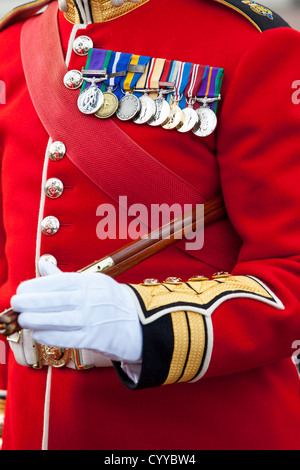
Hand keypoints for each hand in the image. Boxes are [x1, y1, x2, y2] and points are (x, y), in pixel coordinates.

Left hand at [11, 261, 142, 361]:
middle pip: (54, 300)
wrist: (137, 324)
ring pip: (57, 319)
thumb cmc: (110, 303)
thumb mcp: (92, 283)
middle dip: (30, 302)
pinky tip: (38, 333)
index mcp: (89, 283)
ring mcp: (91, 319)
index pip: (58, 282)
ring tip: (23, 319)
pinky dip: (49, 336)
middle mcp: (90, 299)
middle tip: (15, 303)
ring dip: (35, 320)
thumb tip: (42, 265)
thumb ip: (65, 278)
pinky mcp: (92, 338)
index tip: (21, 289)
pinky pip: (65, 337)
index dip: (36, 286)